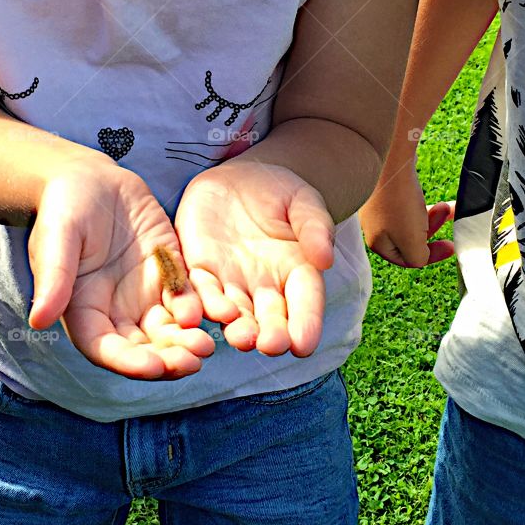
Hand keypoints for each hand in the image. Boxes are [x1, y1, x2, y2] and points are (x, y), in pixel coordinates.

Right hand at [26, 156, 214, 380]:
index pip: (106, 348)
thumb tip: (39, 320)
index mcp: (84, 310)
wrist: (88, 178)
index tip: (153, 367)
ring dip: (186, 341)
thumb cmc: (62, 208)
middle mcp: (116, 310)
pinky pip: (186, 296)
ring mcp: (144, 293)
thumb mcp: (57, 238)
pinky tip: (212, 309)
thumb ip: (54, 278)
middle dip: (168, 359)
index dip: (129, 362)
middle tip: (193, 360)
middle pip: (143, 347)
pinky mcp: (167, 272)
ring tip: (206, 346)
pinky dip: (198, 307)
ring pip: (168, 329)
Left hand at [174, 159, 334, 357]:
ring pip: (234, 312)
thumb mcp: (303, 201)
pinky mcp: (200, 270)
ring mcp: (231, 282)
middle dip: (270, 334)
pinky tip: (201, 314)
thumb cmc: (279, 190)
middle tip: (270, 346)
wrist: (238, 179)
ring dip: (236, 327)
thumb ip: (315, 226)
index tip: (304, 344)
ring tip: (239, 338)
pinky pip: (199, 290)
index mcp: (297, 272)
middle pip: (270, 317)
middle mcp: (265, 286)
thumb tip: (325, 259)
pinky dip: (200, 303)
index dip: (306, 323)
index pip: (305, 302)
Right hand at [359, 157, 454, 266]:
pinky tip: (430, 195)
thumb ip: (418, 258)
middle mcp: (375, 226)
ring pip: (412, 219)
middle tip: (446, 219)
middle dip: (432, 230)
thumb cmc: (398, 200)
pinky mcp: (386, 190)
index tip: (450, 246)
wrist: (390, 159)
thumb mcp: (411, 241)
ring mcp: (379, 207)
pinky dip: (423, 202)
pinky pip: (409, 202)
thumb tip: (422, 258)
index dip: (431, 256)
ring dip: (432, 215)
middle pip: (410, 239)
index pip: (406, 260)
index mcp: (377, 242)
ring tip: (446, 207)